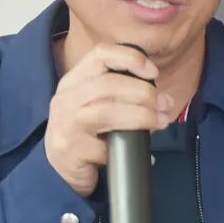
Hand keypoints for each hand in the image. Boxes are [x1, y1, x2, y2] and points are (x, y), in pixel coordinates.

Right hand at [45, 43, 173, 195]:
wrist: (58, 167)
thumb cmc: (84, 131)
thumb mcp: (92, 103)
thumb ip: (117, 92)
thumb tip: (159, 97)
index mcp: (74, 81)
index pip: (100, 55)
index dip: (130, 58)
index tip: (153, 73)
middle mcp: (66, 98)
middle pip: (108, 84)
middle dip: (143, 93)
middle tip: (165, 104)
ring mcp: (66, 124)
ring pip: (107, 112)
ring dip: (141, 116)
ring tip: (160, 122)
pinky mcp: (71, 150)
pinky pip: (105, 147)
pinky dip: (129, 149)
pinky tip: (144, 153)